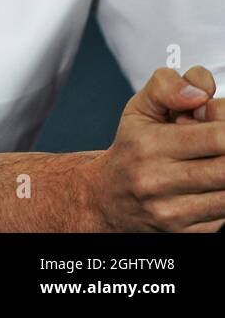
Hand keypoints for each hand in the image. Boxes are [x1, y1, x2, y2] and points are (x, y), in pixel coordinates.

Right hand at [84, 65, 224, 231]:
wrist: (105, 198)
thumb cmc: (129, 151)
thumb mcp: (139, 109)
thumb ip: (168, 86)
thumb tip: (199, 91)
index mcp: (149, 146)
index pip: (218, 137)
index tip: (219, 121)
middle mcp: (158, 181)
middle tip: (216, 142)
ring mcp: (173, 211)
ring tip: (209, 161)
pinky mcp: (186, 232)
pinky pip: (223, 213)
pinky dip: (221, 194)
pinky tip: (206, 184)